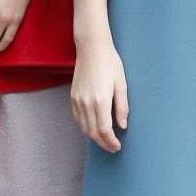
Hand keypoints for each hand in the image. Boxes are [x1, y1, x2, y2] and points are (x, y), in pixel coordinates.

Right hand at [71, 32, 128, 152]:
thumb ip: (122, 107)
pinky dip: (85, 127)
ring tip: (105, 140)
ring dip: (94, 137)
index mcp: (100, 100)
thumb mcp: (121, 84)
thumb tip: (122, 126)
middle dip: (103, 143)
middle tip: (113, 148)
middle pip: (93, 132)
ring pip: (84, 127)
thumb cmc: (110, 63)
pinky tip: (93, 128)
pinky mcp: (73, 96)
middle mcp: (86, 102)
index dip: (111, 142)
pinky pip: (77, 118)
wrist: (92, 48)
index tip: (117, 147)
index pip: (105, 130)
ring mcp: (78, 100)